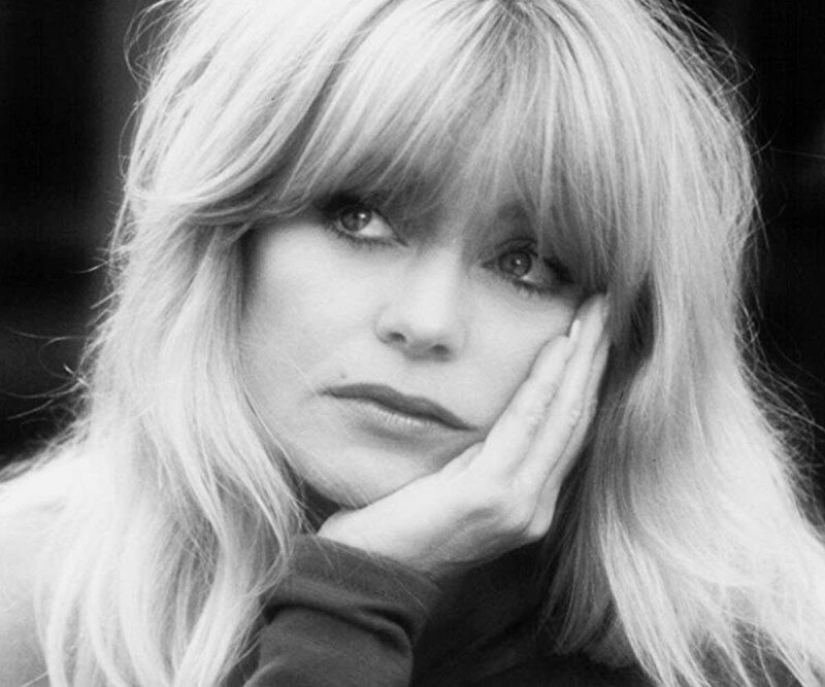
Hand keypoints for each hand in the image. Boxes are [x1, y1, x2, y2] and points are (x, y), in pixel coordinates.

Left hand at [318, 295, 609, 578]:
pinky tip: (559, 348)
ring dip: (582, 361)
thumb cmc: (400, 526)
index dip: (586, 380)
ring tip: (595, 315)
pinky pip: (526, 426)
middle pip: (576, 419)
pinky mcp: (490, 497)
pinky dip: (546, 383)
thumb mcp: (452, 484)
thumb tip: (498, 415)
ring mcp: (517, 505)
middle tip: (607, 308)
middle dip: (595, 360)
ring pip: (562, 417)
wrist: (367, 575)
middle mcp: (533, 506)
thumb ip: (483, 456)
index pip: (568, 431)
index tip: (596, 333)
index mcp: (527, 503)